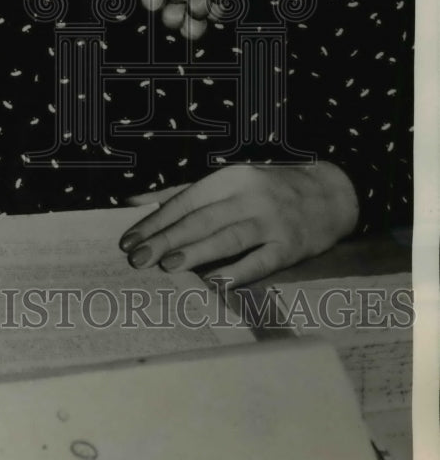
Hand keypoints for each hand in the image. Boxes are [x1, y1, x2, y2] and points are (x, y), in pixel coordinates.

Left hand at [119, 162, 358, 284]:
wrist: (331, 194)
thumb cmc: (267, 190)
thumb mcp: (228, 183)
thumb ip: (182, 193)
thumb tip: (134, 204)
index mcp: (230, 178)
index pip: (185, 201)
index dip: (155, 221)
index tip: (129, 240)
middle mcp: (249, 196)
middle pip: (201, 219)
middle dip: (166, 239)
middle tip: (137, 258)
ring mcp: (272, 221)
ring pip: (228, 237)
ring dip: (196, 252)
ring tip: (167, 265)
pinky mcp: (290, 246)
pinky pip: (261, 260)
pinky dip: (238, 271)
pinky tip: (215, 281)